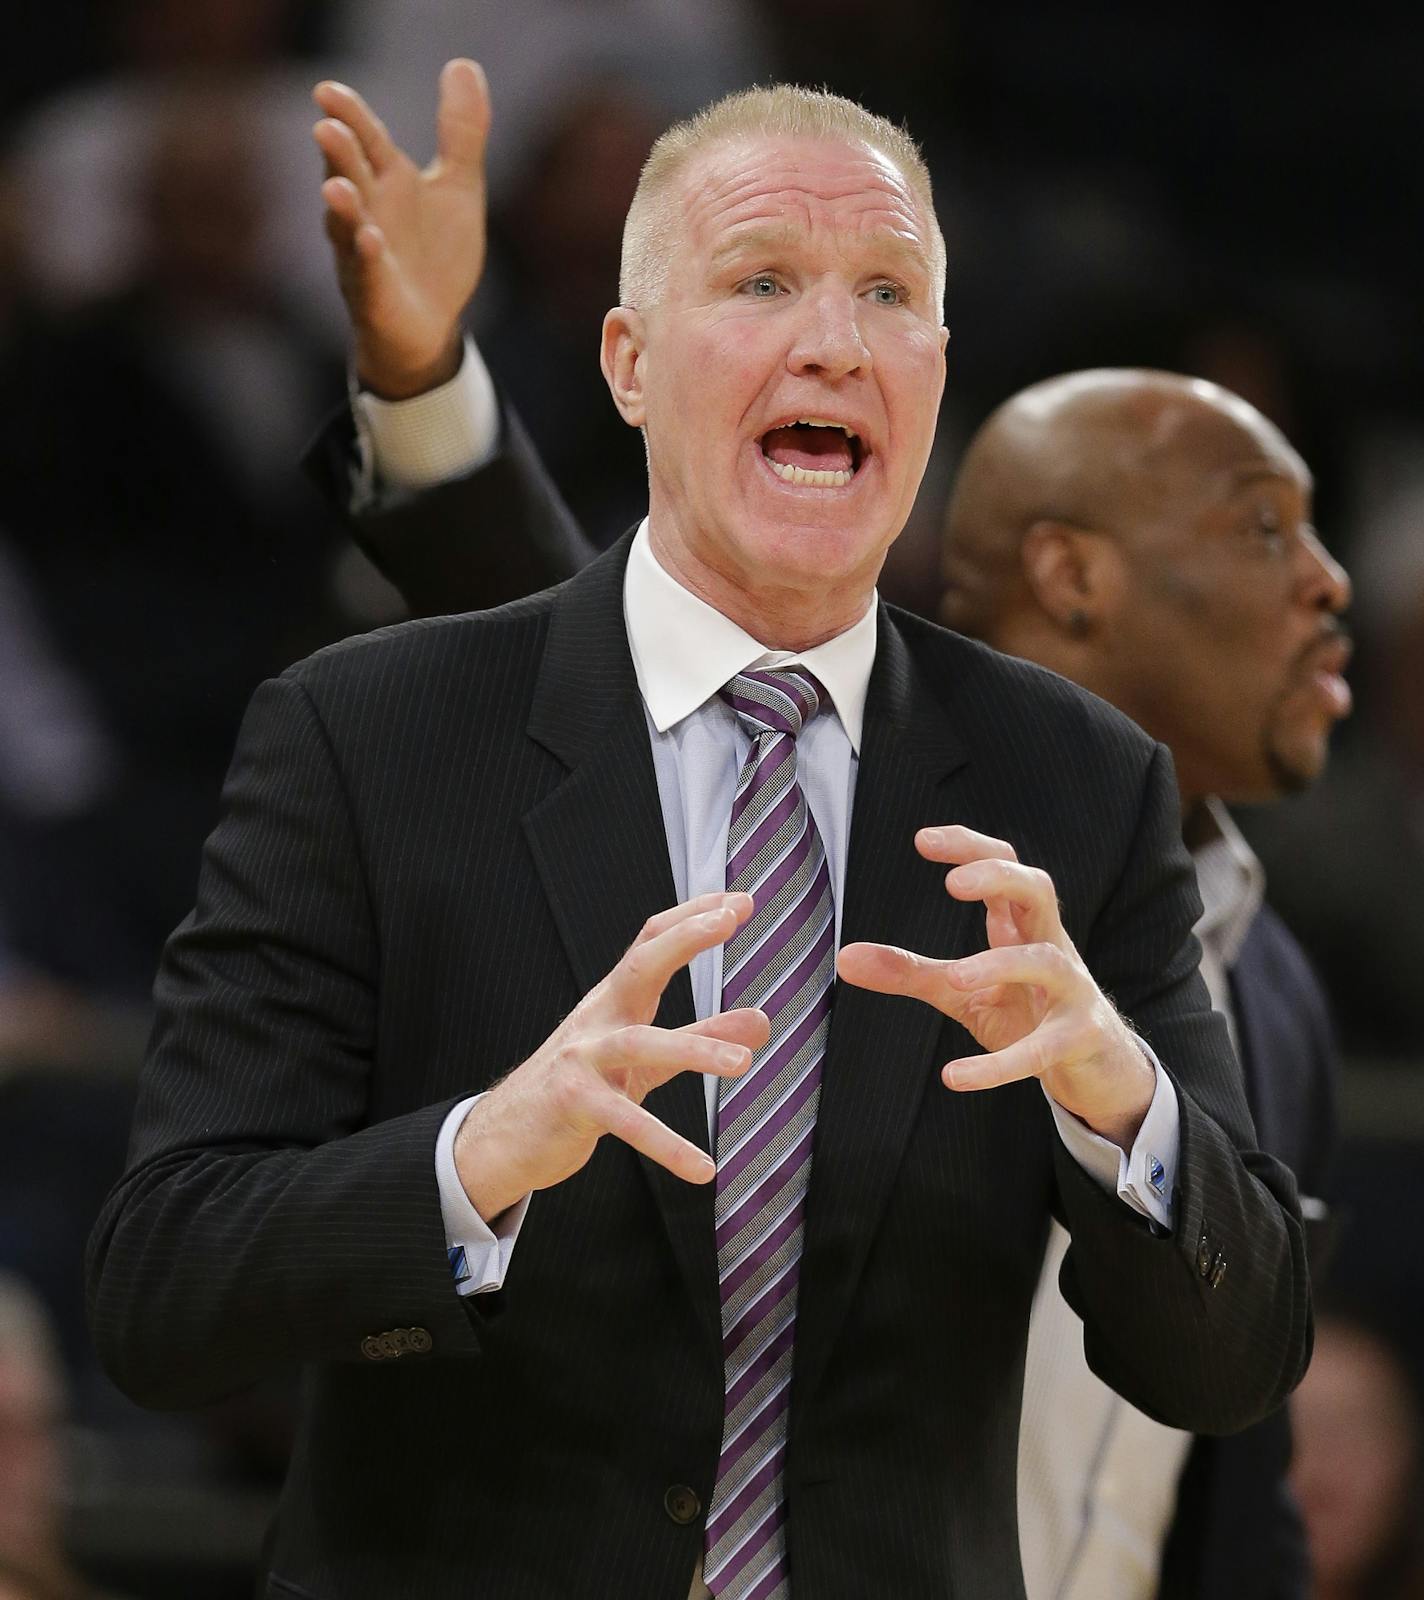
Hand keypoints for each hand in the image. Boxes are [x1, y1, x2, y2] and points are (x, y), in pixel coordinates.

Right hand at [312, 60, 490, 397]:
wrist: (431, 328)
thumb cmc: (435, 256)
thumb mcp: (457, 188)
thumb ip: (461, 132)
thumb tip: (463, 64)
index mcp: (387, 182)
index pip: (366, 140)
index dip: (350, 116)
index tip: (328, 91)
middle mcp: (367, 212)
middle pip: (349, 176)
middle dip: (338, 156)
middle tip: (326, 127)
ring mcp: (364, 254)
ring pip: (345, 226)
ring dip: (340, 208)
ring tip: (335, 187)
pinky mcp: (374, 294)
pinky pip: (367, 273)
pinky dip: (367, 257)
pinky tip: (369, 241)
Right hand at [455, 892, 770, 1221]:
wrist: (507, 1135)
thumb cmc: (582, 1087)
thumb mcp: (649, 1060)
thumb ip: (704, 1036)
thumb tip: (763, 1020)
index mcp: (616, 1002)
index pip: (652, 944)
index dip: (693, 918)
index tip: (738, 900)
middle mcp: (598, 1020)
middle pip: (639, 965)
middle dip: (683, 938)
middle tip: (728, 919)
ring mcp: (582, 1059)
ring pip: (639, 1043)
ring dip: (694, 1048)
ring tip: (743, 1064)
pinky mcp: (574, 1104)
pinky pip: (626, 1122)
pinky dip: (666, 1145)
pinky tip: (703, 1168)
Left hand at [836, 825, 1153, 1148]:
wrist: (1095, 1070)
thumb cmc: (1027, 1014)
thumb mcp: (962, 992)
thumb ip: (908, 972)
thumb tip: (843, 959)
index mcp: (1020, 927)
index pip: (1004, 867)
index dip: (969, 848)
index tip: (923, 840)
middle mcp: (1051, 947)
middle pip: (1039, 889)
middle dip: (1000, 878)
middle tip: (953, 884)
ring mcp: (1072, 992)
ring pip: (1048, 963)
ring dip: (1002, 965)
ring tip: (957, 978)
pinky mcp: (1081, 1040)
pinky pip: (1043, 1049)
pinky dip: (1000, 1065)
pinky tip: (955, 1076)